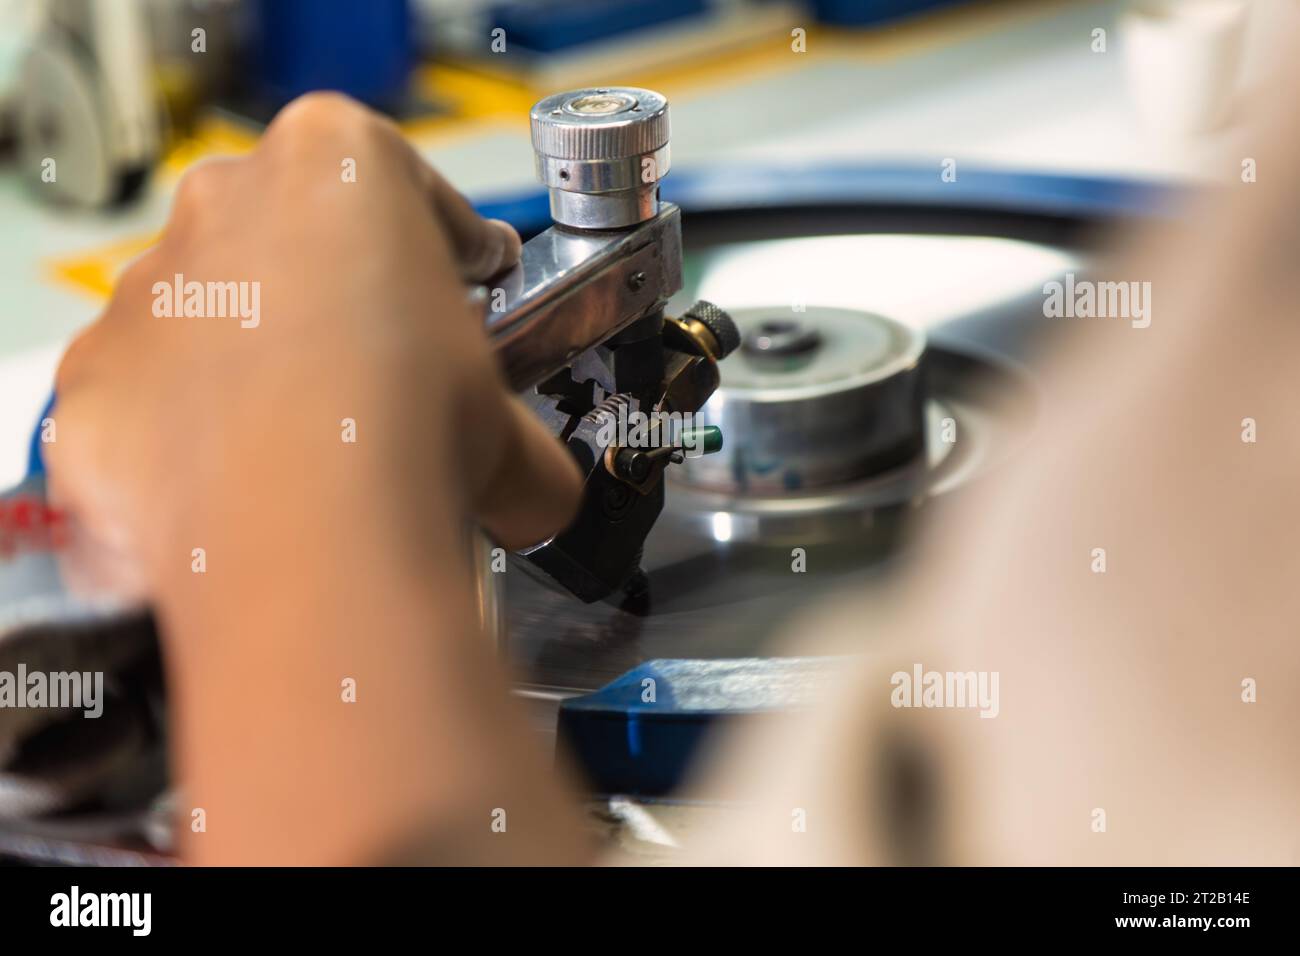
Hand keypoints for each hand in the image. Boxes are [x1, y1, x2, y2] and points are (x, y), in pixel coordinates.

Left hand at [49, 91, 580, 602]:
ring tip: (317, 447)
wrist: (307, 540)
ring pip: (214, 316)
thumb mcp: (511, 422)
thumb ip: (518, 430)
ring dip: (261, 363)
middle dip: (338, 295)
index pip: (406, 184)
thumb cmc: (410, 435)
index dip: (447, 246)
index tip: (465, 285)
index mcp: (333, 158)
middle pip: (292, 236)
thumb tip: (533, 492)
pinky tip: (247, 487)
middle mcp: (224, 202)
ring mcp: (147, 290)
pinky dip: (192, 435)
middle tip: (389, 376)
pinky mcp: (94, 381)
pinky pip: (152, 399)